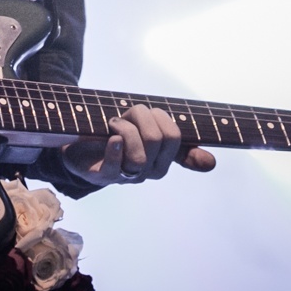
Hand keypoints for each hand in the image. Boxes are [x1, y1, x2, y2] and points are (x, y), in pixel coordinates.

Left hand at [59, 105, 216, 186]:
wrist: (78, 148)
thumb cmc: (115, 136)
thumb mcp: (143, 131)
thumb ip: (170, 135)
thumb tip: (211, 164)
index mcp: (163, 158)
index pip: (179, 142)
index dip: (180, 135)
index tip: (181, 134)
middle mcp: (149, 170)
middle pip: (159, 138)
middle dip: (141, 116)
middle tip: (127, 114)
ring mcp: (128, 175)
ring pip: (140, 153)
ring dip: (124, 127)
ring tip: (113, 123)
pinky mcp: (105, 177)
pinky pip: (117, 166)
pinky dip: (116, 148)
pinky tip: (113, 138)